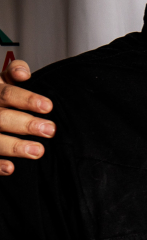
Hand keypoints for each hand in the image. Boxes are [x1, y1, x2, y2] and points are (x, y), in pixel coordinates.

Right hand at [0, 58, 53, 172]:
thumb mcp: (2, 78)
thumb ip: (14, 71)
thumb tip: (23, 73)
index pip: (8, 94)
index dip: (26, 99)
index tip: (48, 106)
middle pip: (2, 118)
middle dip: (26, 124)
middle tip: (50, 130)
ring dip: (15, 146)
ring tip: (38, 151)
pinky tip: (11, 168)